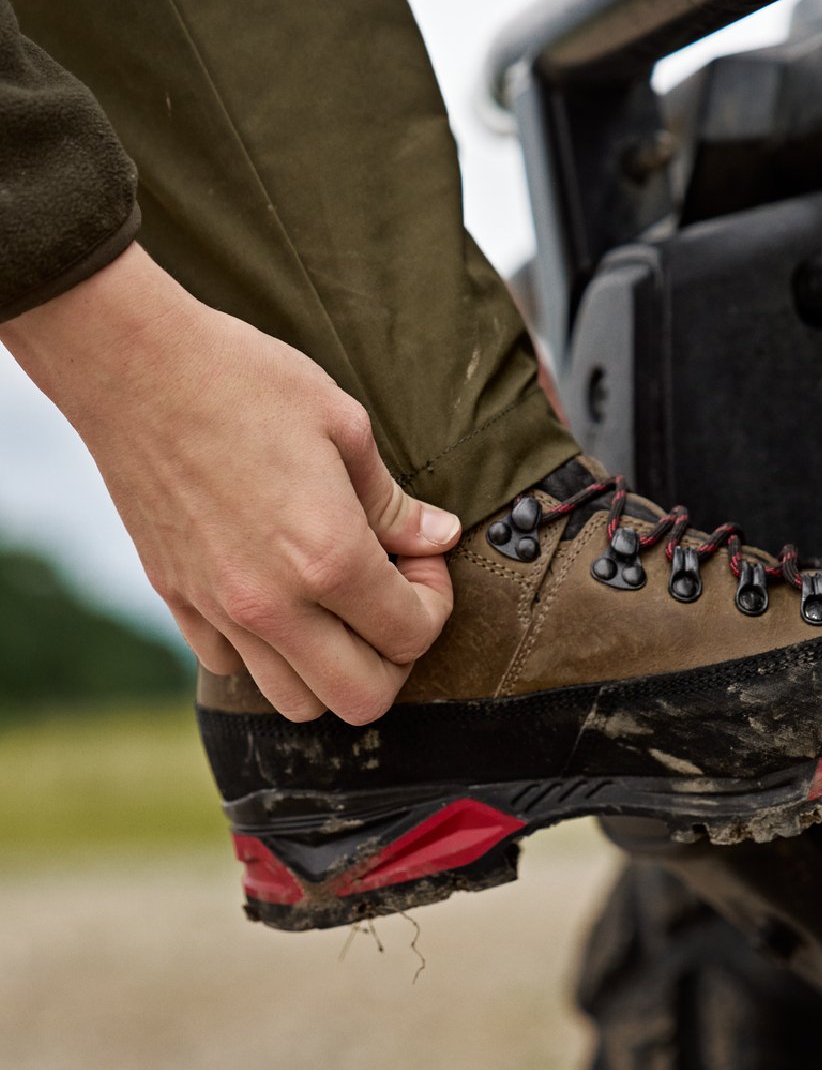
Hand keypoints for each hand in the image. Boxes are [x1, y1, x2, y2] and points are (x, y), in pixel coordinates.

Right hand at [0, 244, 459, 722]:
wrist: (134, 367)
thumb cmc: (244, 382)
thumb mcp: (343, 426)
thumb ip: (394, 502)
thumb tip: (439, 537)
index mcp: (329, 557)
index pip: (412, 635)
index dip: (434, 602)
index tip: (421, 559)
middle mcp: (273, 603)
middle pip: (363, 700)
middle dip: (396, 658)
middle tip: (392, 598)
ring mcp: (220, 611)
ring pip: (296, 703)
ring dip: (333, 668)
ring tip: (337, 605)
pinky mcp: (178, 602)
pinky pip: (232, 667)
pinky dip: (267, 651)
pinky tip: (277, 594)